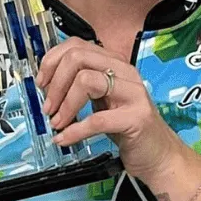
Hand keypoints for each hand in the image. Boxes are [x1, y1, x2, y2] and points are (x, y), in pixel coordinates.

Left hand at [36, 38, 186, 183]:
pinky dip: (74, 131)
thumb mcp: (103, 100)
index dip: (52, 61)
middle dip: (55, 83)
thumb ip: (82, 87)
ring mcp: (133, 93)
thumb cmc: (127, 128)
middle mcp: (125, 72)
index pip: (77, 45)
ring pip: (86, 81)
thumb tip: (47, 84)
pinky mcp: (136, 118)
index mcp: (115, 64)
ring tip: (57, 123)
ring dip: (64, 105)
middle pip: (78, 58)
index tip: (41, 83)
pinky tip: (65, 139)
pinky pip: (96, 119)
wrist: (158, 154)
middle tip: (48, 107)